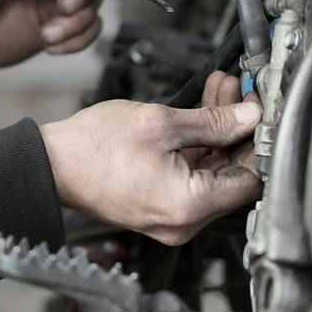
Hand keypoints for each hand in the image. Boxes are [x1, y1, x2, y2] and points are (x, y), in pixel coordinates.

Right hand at [39, 91, 262, 244]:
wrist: (51, 164)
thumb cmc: (93, 147)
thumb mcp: (160, 123)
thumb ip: (213, 121)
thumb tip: (249, 116)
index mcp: (190, 205)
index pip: (250, 180)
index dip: (257, 142)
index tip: (259, 111)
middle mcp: (185, 222)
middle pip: (231, 175)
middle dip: (237, 130)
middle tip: (238, 92)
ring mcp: (171, 217)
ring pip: (211, 172)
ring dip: (218, 132)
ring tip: (219, 90)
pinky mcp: (159, 207)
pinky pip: (190, 177)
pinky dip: (197, 147)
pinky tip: (199, 113)